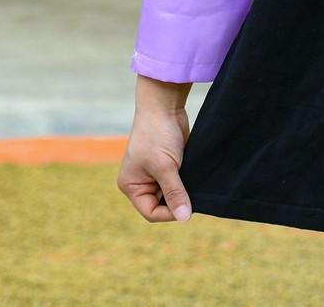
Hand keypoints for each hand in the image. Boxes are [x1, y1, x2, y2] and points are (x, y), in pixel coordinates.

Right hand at [119, 76, 194, 221]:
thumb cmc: (157, 134)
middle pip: (163, 205)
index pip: (151, 212)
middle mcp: (141, 182)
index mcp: (131, 185)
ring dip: (183, 190)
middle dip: (177, 200)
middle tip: (190, 189)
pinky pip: (179, 183)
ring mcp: (154, 174)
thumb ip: (175, 193)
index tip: (186, 205)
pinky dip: (187, 182)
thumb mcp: (165, 167)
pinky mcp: (168, 166)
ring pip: (173, 194)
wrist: (164, 105)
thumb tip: (184, 218)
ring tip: (189, 178)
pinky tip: (192, 174)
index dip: (170, 213)